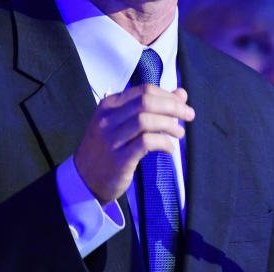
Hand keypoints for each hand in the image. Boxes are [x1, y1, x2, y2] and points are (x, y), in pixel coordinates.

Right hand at [74, 85, 194, 204]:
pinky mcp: (118, 159)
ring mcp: (110, 139)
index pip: (144, 90)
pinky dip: (163, 142)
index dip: (168, 95)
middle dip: (173, 106)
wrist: (84, 181)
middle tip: (189, 115)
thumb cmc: (108, 149)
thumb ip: (152, 108)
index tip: (182, 104)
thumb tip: (181, 93)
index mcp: (109, 105)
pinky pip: (146, 143)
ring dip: (170, 124)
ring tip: (179, 133)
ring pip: (146, 120)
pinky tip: (170, 149)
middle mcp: (107, 119)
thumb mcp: (125, 124)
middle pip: (146, 102)